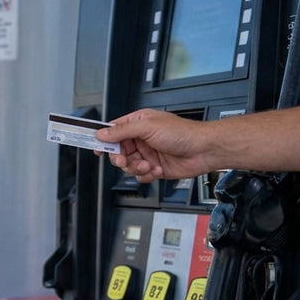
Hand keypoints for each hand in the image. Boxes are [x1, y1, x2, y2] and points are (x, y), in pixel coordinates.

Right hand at [96, 109, 213, 182]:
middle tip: (124, 161)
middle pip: (118, 151)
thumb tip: (103, 133)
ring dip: (137, 168)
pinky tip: (157, 170)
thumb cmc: (183, 133)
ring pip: (128, 166)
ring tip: (149, 166)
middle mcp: (142, 138)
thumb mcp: (148, 127)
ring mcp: (148, 154)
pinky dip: (147, 175)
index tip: (95, 147)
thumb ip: (122, 131)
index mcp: (138, 123)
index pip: (114, 130)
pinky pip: (140, 176)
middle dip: (120, 158)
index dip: (103, 139)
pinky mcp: (154, 168)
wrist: (204, 151)